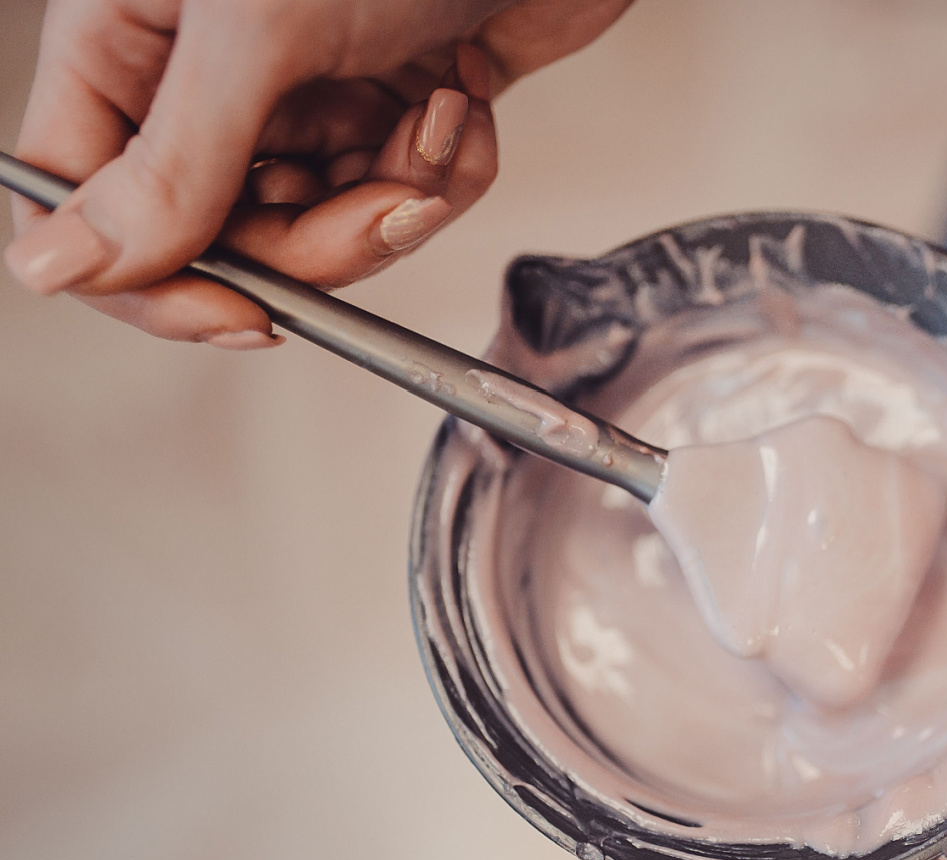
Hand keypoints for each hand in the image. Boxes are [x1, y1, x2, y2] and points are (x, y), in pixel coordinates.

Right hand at [4, 0, 632, 346]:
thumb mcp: (255, 35)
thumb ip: (169, 165)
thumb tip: (61, 267)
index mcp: (131, 42)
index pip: (88, 208)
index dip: (155, 283)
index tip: (240, 314)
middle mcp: (208, 83)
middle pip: (227, 242)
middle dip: (326, 241)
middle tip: (385, 202)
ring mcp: (299, 103)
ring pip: (323, 235)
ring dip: (400, 198)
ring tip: (438, 122)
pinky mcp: (383, 116)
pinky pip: (400, 199)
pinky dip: (448, 167)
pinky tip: (463, 98)